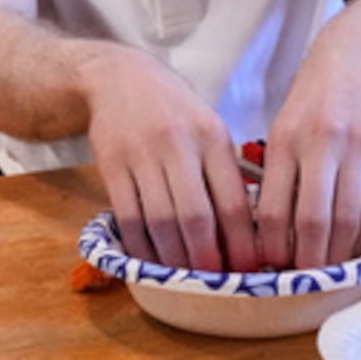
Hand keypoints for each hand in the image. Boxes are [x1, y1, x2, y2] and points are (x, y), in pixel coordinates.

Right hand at [84, 46, 258, 271]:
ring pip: (160, 222)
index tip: (248, 269)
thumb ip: (224, 170)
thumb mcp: (209, 126)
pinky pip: (128, 217)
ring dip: (174, 259)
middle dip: (207, 258)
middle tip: (215, 283)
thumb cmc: (174, 109)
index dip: (241, 243)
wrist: (120, 77)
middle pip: (196, 216)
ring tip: (184, 278)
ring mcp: (142, 154)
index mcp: (211, 135)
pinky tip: (151, 261)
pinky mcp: (112, 164)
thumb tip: (246, 231)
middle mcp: (178, 143)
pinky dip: (140, 247)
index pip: (232, 200)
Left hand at [254, 25, 360, 268]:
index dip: (273, 246)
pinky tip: (354, 243)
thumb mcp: (286, 119)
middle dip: (309, 260)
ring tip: (330, 269)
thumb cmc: (318, 89)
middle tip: (305, 280)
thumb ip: (281, 167)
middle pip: (314, 220)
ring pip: (348, 218)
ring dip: (338, 253)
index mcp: (287, 137)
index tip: (272, 264)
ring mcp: (357, 149)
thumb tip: (272, 224)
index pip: (275, 208)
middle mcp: (321, 144)